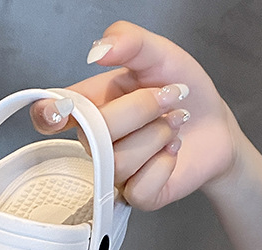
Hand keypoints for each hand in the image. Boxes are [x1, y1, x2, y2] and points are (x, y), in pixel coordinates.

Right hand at [31, 21, 240, 210]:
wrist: (215, 126)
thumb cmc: (183, 92)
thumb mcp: (160, 54)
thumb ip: (130, 42)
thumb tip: (98, 51)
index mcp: (91, 104)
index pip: (49, 114)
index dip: (47, 114)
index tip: (60, 111)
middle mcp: (97, 141)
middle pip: (95, 135)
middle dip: (140, 109)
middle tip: (170, 97)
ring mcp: (115, 172)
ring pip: (118, 162)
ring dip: (157, 136)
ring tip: (174, 124)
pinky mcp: (138, 196)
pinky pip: (139, 189)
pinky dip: (164, 164)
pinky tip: (173, 151)